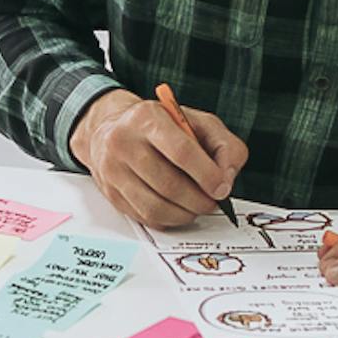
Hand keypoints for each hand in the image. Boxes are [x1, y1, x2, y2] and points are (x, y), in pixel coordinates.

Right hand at [69, 88, 244, 227]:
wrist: (113, 129)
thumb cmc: (160, 126)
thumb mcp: (199, 122)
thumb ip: (224, 146)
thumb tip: (226, 179)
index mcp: (147, 118)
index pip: (181, 151)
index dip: (207, 175)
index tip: (221, 188)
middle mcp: (124, 142)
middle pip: (168, 184)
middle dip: (199, 200)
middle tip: (213, 202)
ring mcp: (113, 170)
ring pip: (155, 207)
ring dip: (185, 214)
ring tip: (196, 207)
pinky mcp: (111, 193)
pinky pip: (145, 217)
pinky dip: (168, 219)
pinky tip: (178, 209)